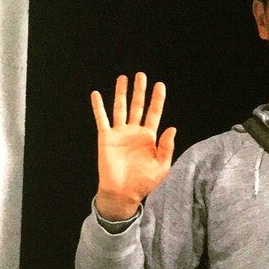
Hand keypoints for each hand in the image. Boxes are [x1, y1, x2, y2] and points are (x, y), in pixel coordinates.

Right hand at [91, 72, 176, 219]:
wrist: (124, 193)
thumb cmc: (144, 182)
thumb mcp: (162, 166)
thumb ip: (167, 147)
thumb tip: (172, 128)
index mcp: (149, 138)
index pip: (154, 113)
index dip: (157, 99)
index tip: (160, 85)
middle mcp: (134, 132)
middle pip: (137, 106)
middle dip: (140, 91)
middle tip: (141, 75)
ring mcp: (120, 133)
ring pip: (120, 108)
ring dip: (121, 93)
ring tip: (123, 78)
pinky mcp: (106, 137)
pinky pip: (101, 119)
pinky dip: (98, 107)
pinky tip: (96, 94)